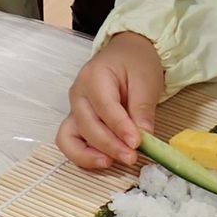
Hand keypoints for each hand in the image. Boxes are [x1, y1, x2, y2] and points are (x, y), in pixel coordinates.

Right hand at [56, 32, 164, 168]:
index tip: (137, 144)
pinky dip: (82, 156)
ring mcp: (74, 109)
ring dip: (89, 155)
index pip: (105, 107)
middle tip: (132, 157)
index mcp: (94, 77)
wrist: (127, 54)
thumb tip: (144, 137)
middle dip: (109, 145)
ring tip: (112, 163)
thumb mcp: (146, 80)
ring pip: (70, 137)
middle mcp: (78, 94)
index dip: (120, 128)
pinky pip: (70, 142)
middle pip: (87, 125)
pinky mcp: (76, 121)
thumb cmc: (136, 64)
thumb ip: (143, 109)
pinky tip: (103, 161)